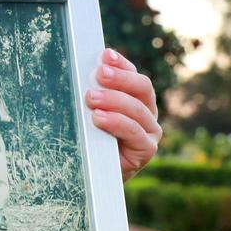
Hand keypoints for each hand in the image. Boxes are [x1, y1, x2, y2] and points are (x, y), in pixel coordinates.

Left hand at [85, 48, 160, 181]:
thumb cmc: (91, 138)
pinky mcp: (146, 150)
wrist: (95, 174)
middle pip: (142, 87)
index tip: (104, 55)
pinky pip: (135, 133)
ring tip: (91, 98)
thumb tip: (81, 70)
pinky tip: (99, 118)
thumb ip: (92, 92)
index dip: (121, 64)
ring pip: (138, 109)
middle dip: (120, 78)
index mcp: (136, 97)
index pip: (133, 74)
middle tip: (99, 73)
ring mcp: (150, 131)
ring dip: (114, 100)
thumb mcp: (89, 111)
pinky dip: (117, 123)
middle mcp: (147, 112)